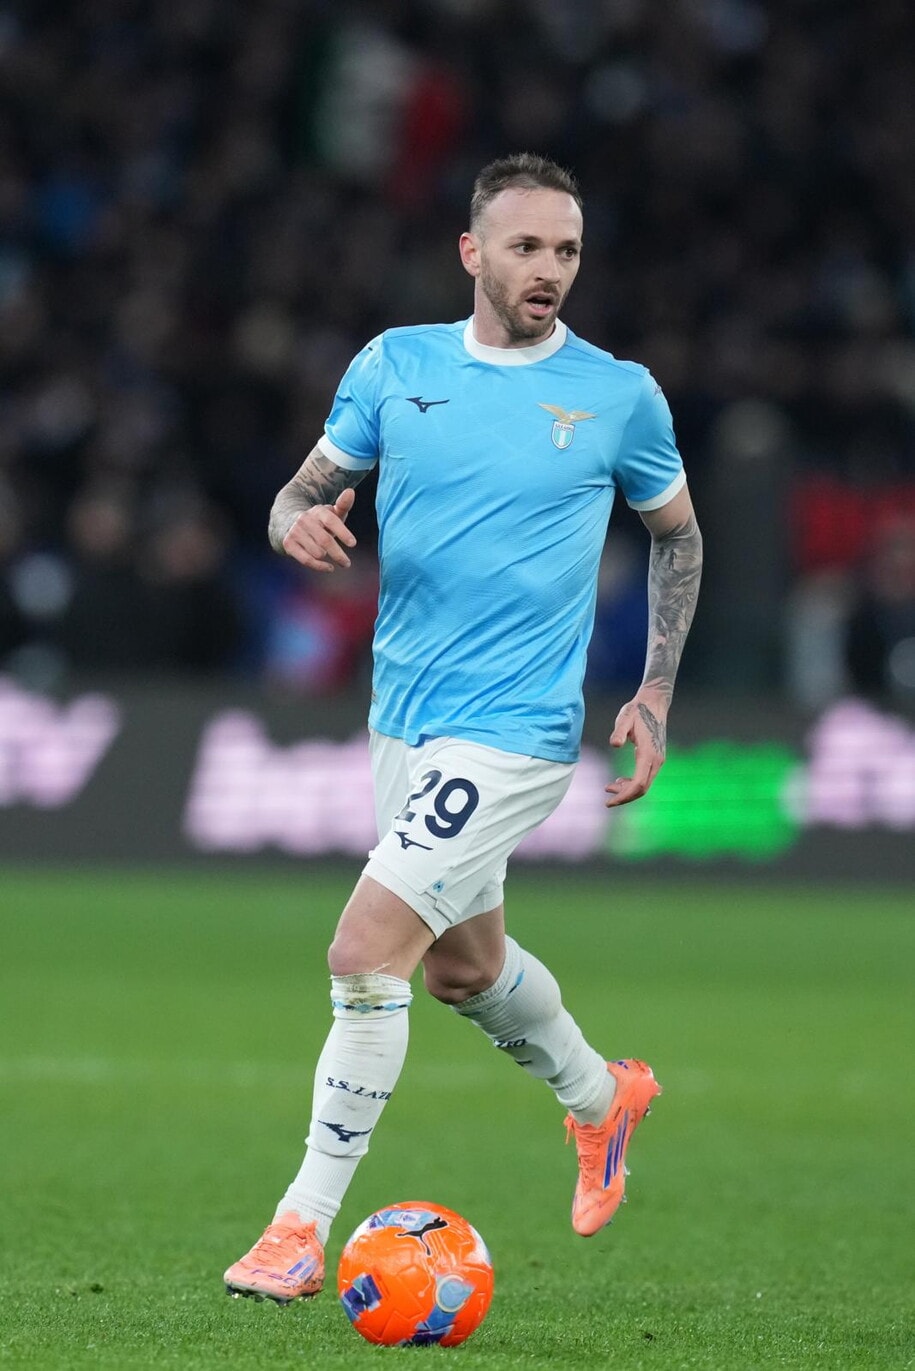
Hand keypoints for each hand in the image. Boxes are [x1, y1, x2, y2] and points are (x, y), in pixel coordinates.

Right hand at [282, 487, 356, 571]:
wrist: (288, 522)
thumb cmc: (319, 521)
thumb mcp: (331, 513)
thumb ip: (343, 505)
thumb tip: (350, 491)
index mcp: (318, 511)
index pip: (332, 521)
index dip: (343, 532)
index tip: (353, 543)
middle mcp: (305, 519)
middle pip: (325, 540)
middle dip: (338, 554)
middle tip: (347, 563)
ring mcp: (295, 531)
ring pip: (317, 552)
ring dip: (328, 557)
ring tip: (334, 559)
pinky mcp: (288, 543)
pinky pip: (307, 559)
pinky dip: (319, 566)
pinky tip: (329, 567)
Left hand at [605, 685, 668, 807]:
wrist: (654, 703)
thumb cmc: (637, 710)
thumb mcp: (625, 717)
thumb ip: (619, 731)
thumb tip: (614, 744)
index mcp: (647, 753)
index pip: (638, 783)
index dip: (624, 795)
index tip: (609, 802)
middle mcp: (656, 760)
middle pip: (642, 788)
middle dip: (624, 796)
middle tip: (606, 797)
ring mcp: (658, 760)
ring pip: (644, 784)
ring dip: (628, 790)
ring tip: (610, 786)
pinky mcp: (656, 758)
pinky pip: (646, 777)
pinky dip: (633, 783)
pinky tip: (621, 780)